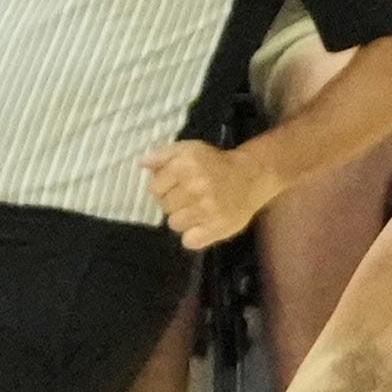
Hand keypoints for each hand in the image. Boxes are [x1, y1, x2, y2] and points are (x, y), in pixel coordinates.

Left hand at [143, 136, 272, 250]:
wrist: (250, 176)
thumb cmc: (215, 163)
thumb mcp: (189, 149)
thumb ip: (163, 155)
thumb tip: (141, 164)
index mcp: (186, 165)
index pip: (154, 188)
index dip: (162, 187)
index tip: (176, 185)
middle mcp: (196, 187)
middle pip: (164, 207)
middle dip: (173, 202)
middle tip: (189, 196)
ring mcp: (207, 210)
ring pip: (175, 224)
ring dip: (183, 219)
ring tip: (196, 209)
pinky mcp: (217, 228)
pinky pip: (189, 241)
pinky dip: (193, 236)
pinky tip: (202, 224)